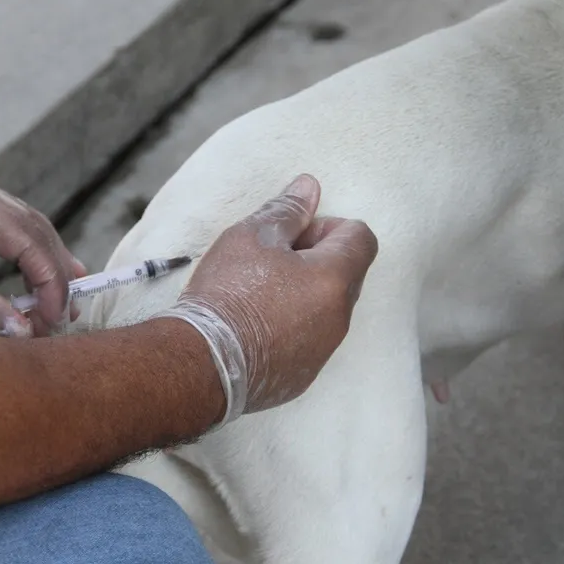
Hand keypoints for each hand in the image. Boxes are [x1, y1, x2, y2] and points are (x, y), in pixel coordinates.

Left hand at [0, 168, 84, 335]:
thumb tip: (25, 333)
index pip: (31, 242)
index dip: (50, 284)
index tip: (53, 321)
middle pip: (38, 231)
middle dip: (58, 274)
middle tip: (69, 316)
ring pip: (29, 228)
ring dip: (47, 264)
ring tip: (64, 301)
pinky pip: (9, 229)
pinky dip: (28, 256)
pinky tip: (37, 277)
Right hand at [158, 174, 377, 425]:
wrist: (201, 361)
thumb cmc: (228, 293)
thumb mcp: (252, 237)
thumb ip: (287, 210)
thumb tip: (310, 187)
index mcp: (335, 279)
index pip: (361, 238)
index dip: (329, 227)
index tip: (294, 236)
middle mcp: (339, 318)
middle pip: (347, 274)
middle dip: (317, 260)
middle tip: (271, 261)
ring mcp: (323, 351)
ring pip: (328, 309)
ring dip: (304, 295)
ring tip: (259, 294)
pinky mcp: (303, 376)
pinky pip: (309, 341)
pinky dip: (292, 328)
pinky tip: (254, 326)